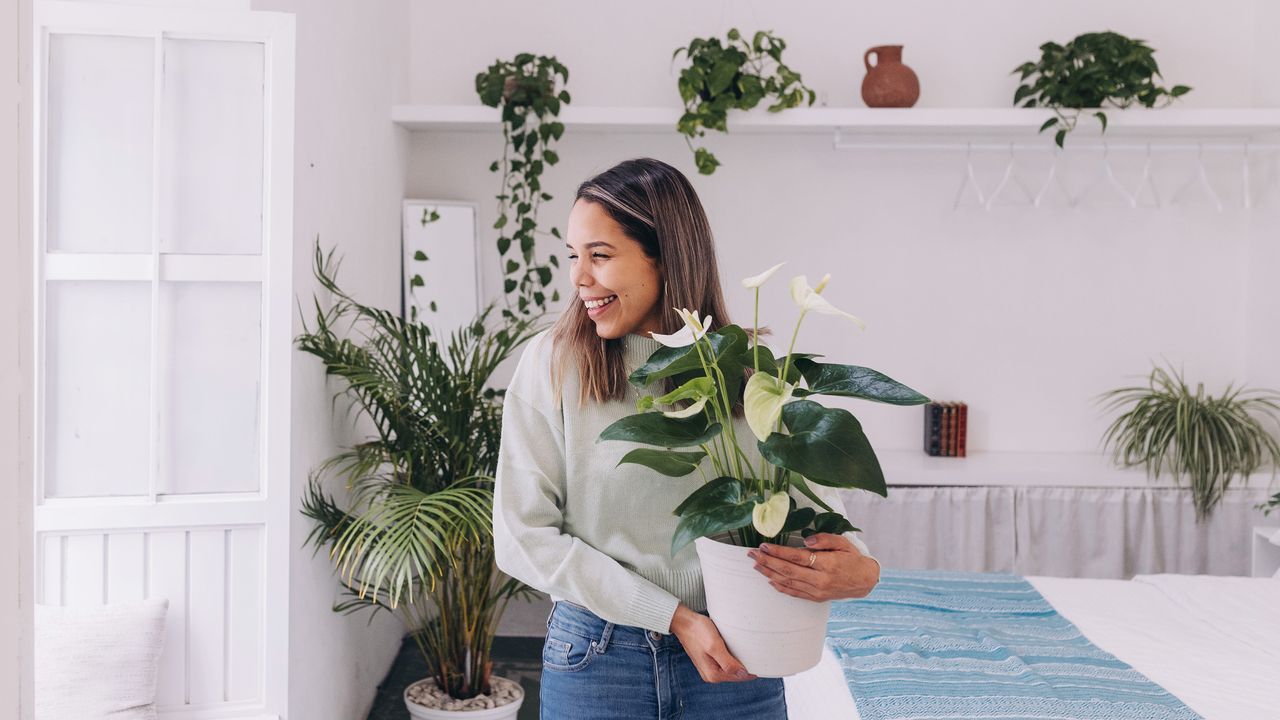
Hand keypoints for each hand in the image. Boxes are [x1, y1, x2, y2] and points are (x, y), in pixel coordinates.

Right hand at [668, 603, 758, 682]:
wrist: (683, 622)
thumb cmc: (698, 631)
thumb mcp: (715, 646)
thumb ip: (728, 663)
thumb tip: (743, 675)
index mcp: (713, 675)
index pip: (739, 677)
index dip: (752, 670)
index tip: (762, 662)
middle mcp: (711, 675)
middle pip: (736, 675)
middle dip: (746, 667)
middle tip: (758, 654)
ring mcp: (710, 668)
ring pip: (731, 669)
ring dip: (740, 662)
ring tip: (750, 652)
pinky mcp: (709, 660)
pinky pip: (726, 663)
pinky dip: (733, 658)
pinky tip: (737, 650)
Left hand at [748, 533, 879, 601]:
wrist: (865, 581)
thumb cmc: (853, 558)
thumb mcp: (843, 543)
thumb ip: (825, 539)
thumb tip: (806, 540)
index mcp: (827, 564)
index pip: (797, 557)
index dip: (779, 552)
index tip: (764, 546)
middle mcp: (820, 580)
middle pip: (788, 571)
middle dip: (768, 562)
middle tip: (752, 554)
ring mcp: (817, 591)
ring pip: (788, 582)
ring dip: (770, 573)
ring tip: (756, 565)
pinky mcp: (816, 598)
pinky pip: (795, 593)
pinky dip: (780, 587)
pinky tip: (770, 579)